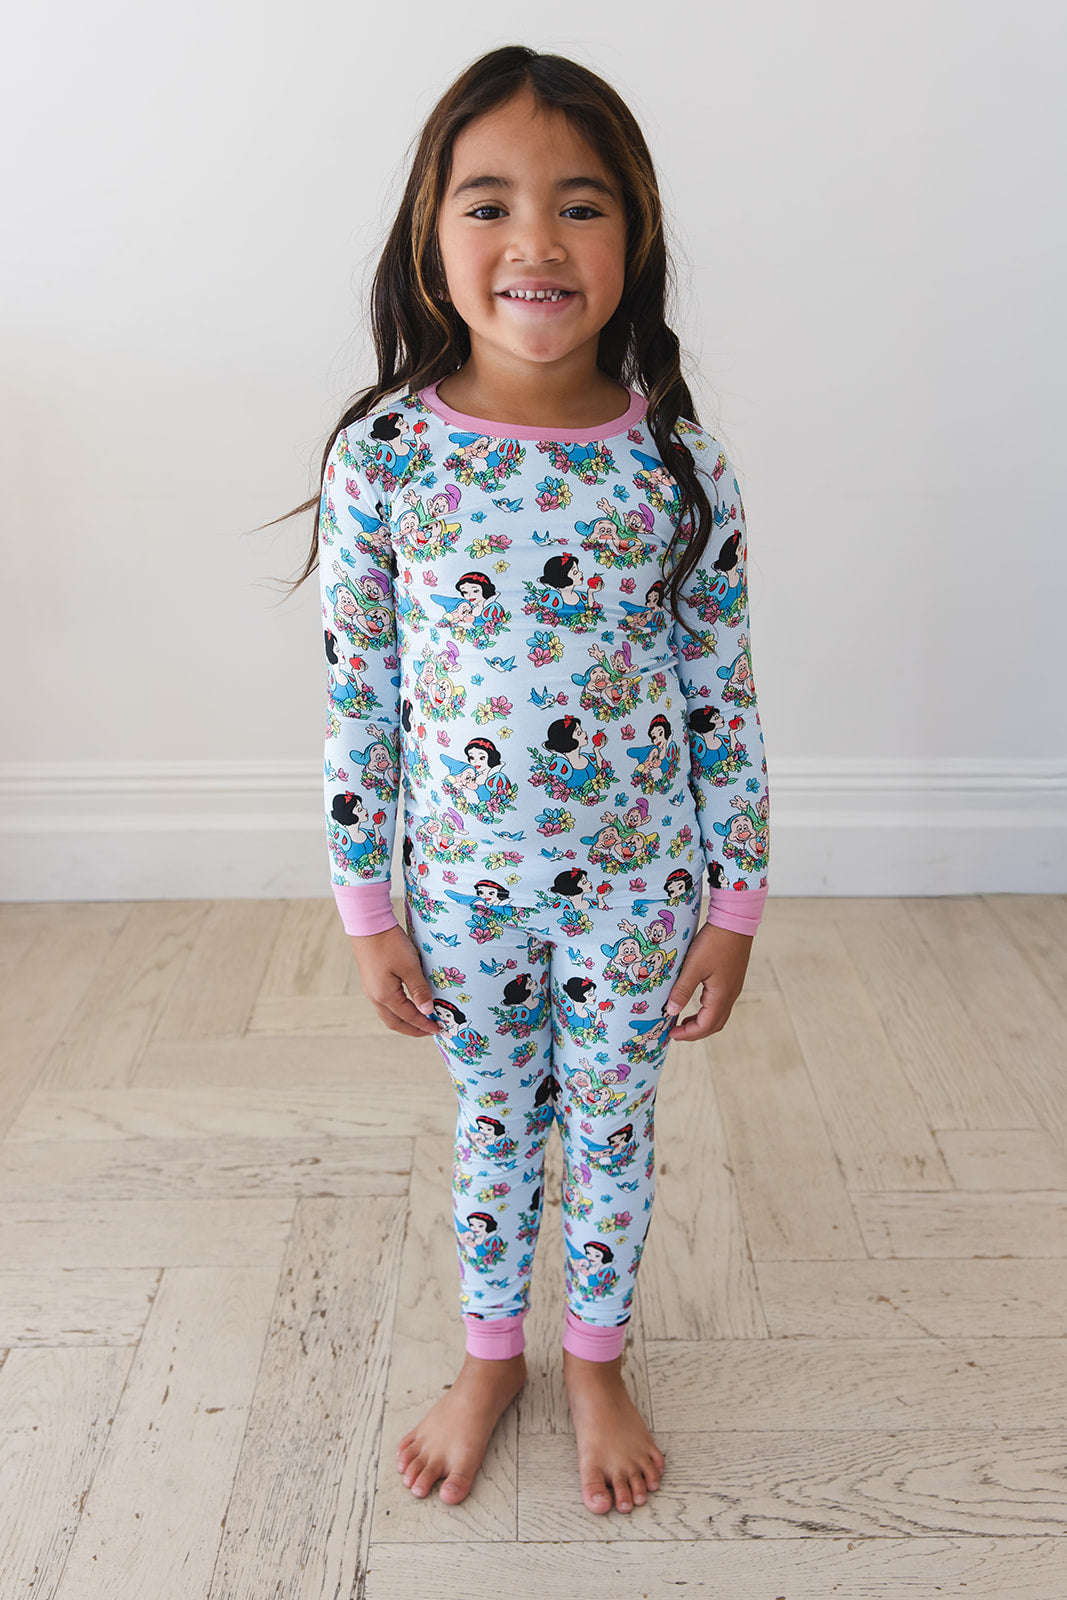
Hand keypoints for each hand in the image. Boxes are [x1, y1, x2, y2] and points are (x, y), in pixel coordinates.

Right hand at [348, 926, 439, 1038]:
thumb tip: (427, 1011)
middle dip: (412, 1029)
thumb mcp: (409, 967)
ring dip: (404, 1020)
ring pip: (388, 1014)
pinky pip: (384, 1004)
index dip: (424, 1025)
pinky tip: (406, 1005)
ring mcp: (370, 989)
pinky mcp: (370, 981)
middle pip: (394, 1022)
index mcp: (384, 996)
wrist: (367, 924)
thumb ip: (419, 990)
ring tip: (419, 1021)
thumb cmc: (389, 944)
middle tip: (429, 1031)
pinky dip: (397, 1010)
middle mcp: (374, 997)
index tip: (438, 1029)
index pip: (408, 1017)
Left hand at [663, 922, 752, 1040]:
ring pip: (718, 1014)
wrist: (735, 921)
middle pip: (714, 1024)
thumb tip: (671, 1012)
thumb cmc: (714, 942)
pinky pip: (720, 1003)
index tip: (671, 1035)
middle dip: (695, 1032)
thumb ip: (682, 990)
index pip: (706, 1026)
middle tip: (676, 1032)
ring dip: (701, 1021)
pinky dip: (706, 1010)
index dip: (688, 1034)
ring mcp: (733, 987)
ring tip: (683, 1021)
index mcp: (721, 996)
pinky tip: (695, 1001)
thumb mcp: (693, 966)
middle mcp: (730, 995)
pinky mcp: (732, 978)